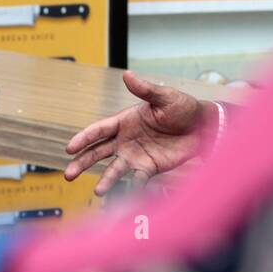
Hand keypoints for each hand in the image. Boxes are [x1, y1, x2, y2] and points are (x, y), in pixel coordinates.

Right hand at [64, 70, 216, 195]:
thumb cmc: (182, 108)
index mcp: (125, 121)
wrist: (204, 127)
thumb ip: (145, 89)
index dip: (84, 138)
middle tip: (68, 175)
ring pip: (115, 169)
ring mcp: (136, 155)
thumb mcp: (164, 97)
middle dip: (83, 162)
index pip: (99, 130)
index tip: (70, 148)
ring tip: (98, 190)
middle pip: (98, 152)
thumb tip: (127, 74)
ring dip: (105, 179)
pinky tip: (123, 197)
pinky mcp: (149, 167)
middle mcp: (126, 140)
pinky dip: (131, 187)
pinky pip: (137, 179)